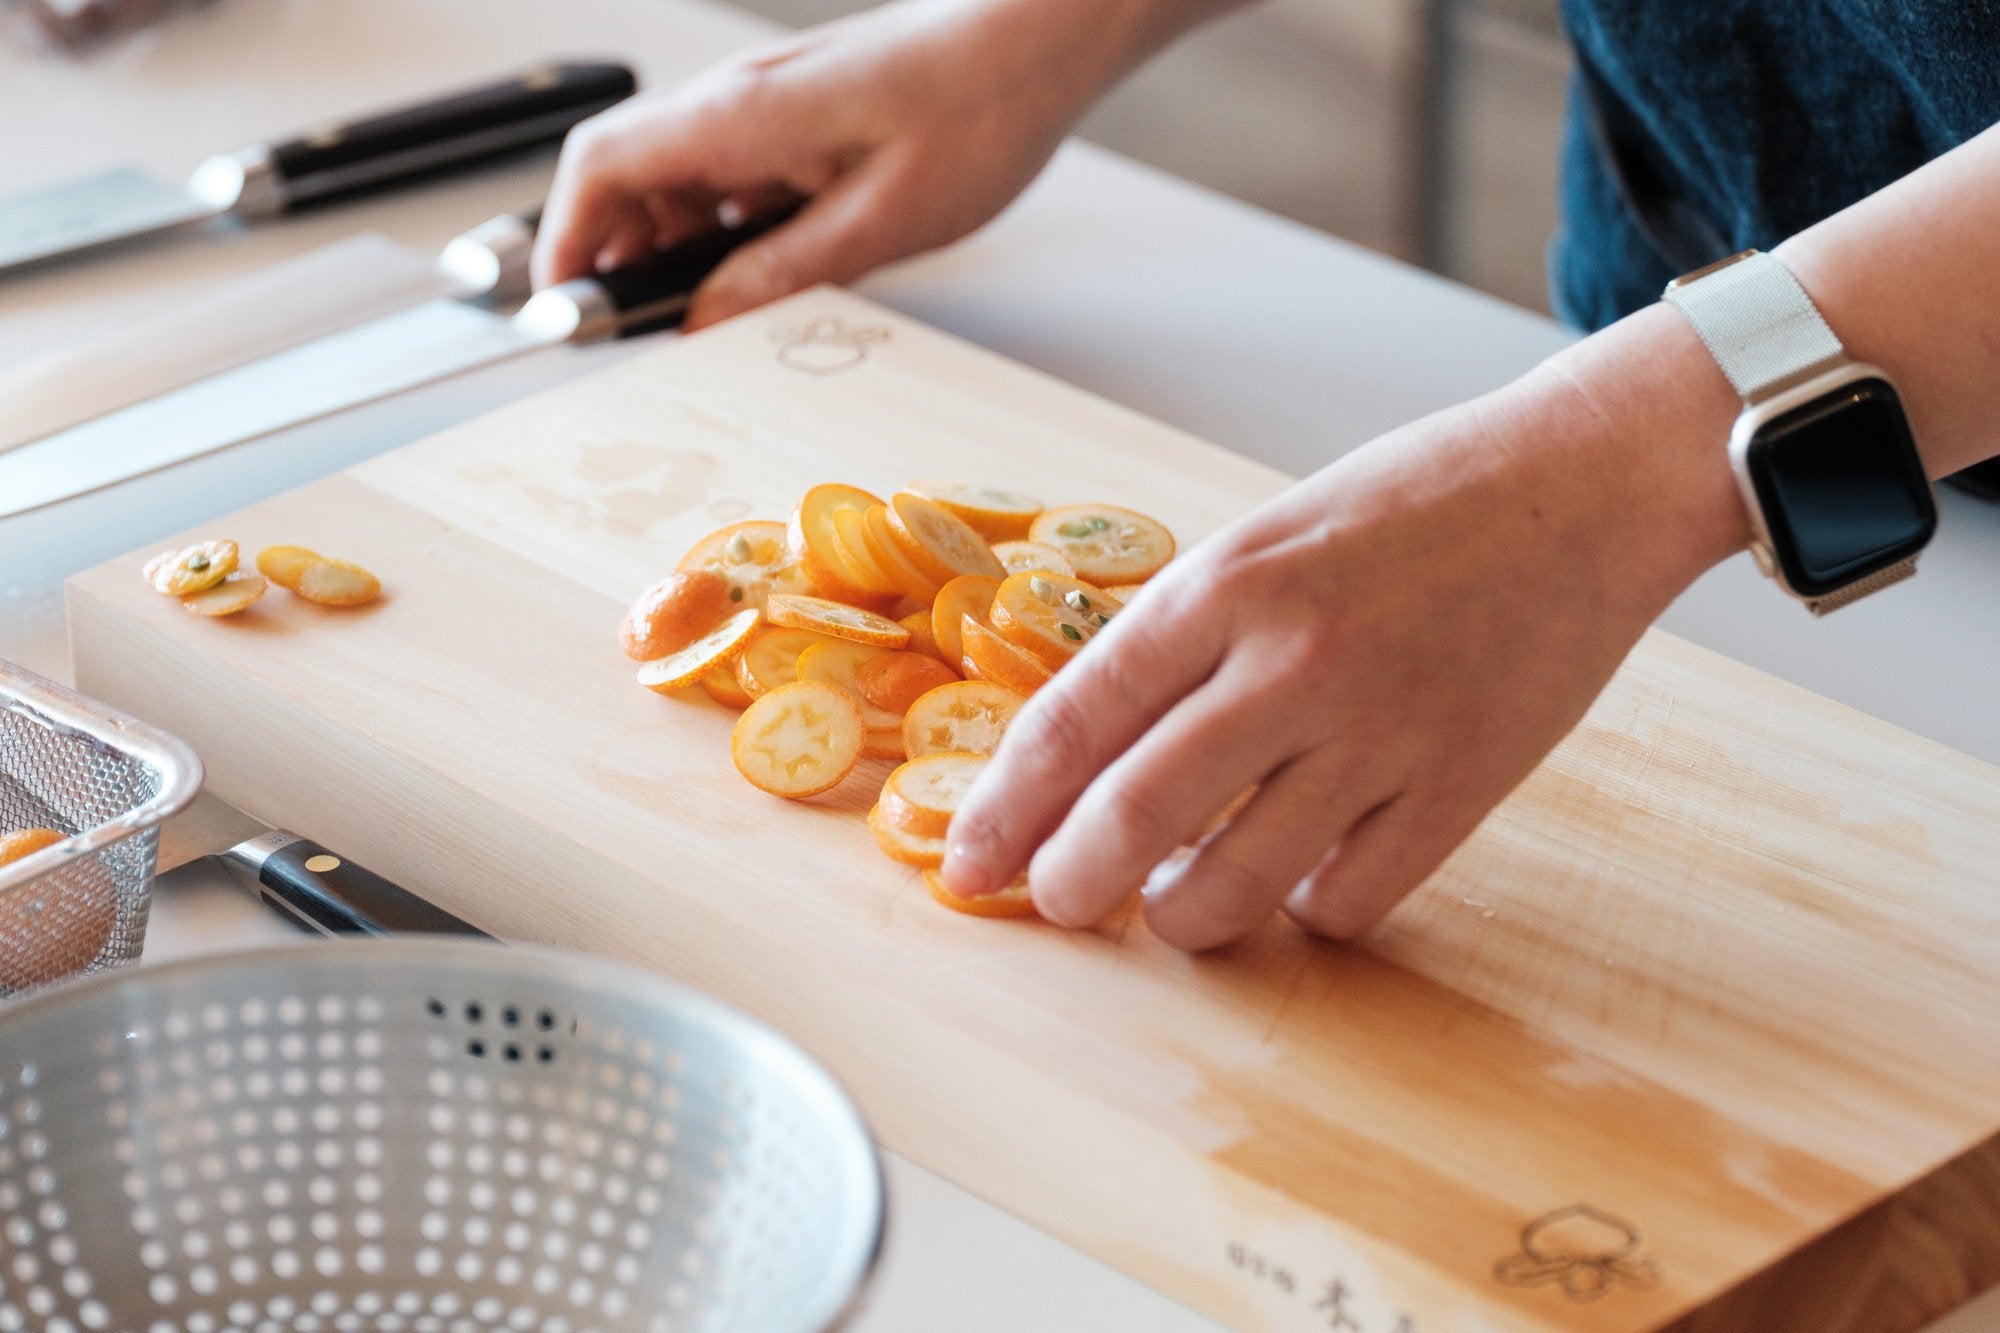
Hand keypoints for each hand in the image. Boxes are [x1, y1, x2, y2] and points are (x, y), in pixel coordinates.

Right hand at [534, 0, 1180, 329]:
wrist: (1036, 39)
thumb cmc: (979, 110)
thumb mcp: (881, 223)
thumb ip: (782, 275)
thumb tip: (708, 321)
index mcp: (740, 115)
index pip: (601, 165)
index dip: (566, 240)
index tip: (566, 307)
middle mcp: (737, 99)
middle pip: (627, 173)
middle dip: (619, 255)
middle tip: (641, 328)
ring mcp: (765, 103)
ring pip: (678, 177)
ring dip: (675, 245)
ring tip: (704, 313)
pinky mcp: (797, 114)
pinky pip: (730, 172)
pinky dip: (724, 226)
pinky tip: (760, 271)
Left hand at [941, 323, 1749, 947]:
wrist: (1581, 484)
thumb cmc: (1408, 507)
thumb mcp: (1265, 539)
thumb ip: (1183, 642)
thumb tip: (1096, 762)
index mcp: (1226, 584)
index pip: (1078, 720)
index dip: (1006, 807)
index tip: (970, 860)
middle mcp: (1293, 659)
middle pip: (1135, 816)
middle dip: (1068, 883)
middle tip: (1053, 901)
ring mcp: (1383, 730)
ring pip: (1237, 883)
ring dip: (1179, 917)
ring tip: (1172, 902)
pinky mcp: (1463, 785)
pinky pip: (1348, 899)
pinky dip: (1304, 908)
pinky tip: (1297, 876)